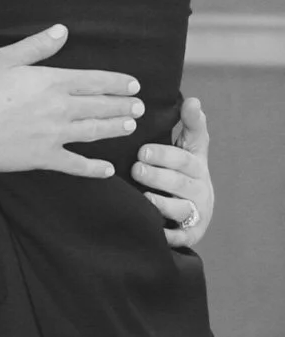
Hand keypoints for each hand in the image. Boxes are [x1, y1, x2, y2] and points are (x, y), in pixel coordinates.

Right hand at [0, 24, 141, 179]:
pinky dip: (93, 168)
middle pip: (100, 106)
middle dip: (122, 105)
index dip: (117, 83)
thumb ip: (36, 46)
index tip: (133, 85)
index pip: (94, 81)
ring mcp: (54, 135)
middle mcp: (59, 108)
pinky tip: (107, 169)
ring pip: (94, 131)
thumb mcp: (3, 59)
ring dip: (115, 128)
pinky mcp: (44, 158)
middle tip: (140, 106)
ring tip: (131, 126)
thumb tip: (62, 31)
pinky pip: (75, 165)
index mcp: (52, 81)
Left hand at [133, 97, 212, 247]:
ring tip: (143, 195)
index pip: (187, 153)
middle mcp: (199, 187)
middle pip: (180, 181)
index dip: (169, 150)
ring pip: (180, 208)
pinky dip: (169, 234)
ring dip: (161, 202)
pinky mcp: (190, 233)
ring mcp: (196, 211)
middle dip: (158, 174)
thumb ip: (190, 124)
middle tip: (137, 166)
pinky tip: (154, 229)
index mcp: (197, 164)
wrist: (195, 211)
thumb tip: (193, 101)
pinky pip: (180, 236)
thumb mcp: (189, 147)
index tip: (145, 147)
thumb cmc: (184, 172)